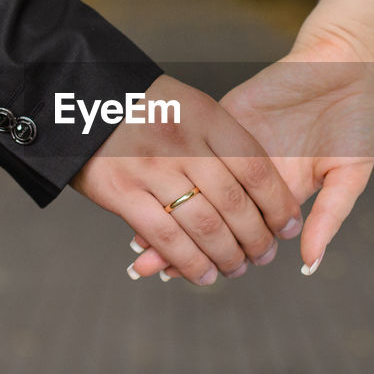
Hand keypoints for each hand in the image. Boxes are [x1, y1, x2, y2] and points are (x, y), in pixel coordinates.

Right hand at [72, 75, 301, 285]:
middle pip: (234, 202)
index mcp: (207, 117)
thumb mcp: (190, 105)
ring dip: (227, 255)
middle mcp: (183, 143)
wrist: (84, 98)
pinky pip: (165, 237)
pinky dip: (189, 263)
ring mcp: (151, 168)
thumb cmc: (145, 106)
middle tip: (265, 255)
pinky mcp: (121, 191)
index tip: (290, 226)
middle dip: (257, 238)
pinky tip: (204, 274)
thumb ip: (222, 141)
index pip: (256, 168)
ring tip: (237, 268)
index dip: (278, 204)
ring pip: (205, 225)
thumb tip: (260, 190)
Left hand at [130, 28, 373, 278]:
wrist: (348, 61)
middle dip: (181, 243)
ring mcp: (235, 146)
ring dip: (167, 211)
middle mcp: (251, 175)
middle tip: (149, 269)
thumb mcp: (349, 174)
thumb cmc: (358, 119)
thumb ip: (328, 217)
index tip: (191, 278)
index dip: (217, 256)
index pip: (242, 234)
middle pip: (209, 216)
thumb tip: (308, 264)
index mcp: (281, 194)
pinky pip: (194, 145)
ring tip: (139, 242)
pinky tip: (150, 188)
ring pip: (194, 185)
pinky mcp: (226, 116)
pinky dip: (172, 169)